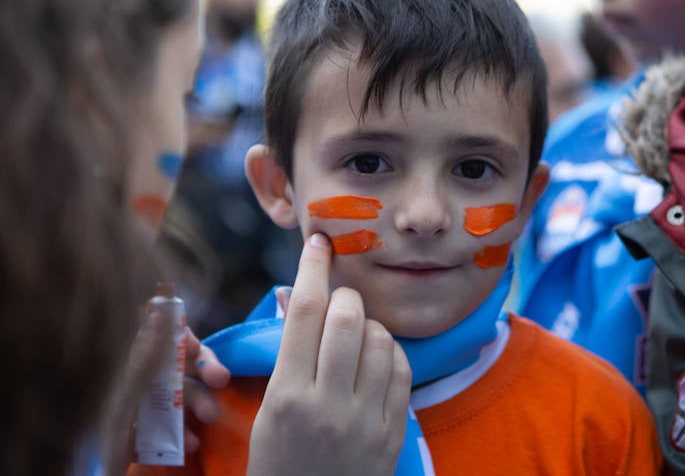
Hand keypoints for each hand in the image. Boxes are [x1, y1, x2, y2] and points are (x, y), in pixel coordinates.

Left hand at [100, 308, 229, 473]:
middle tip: (221, 380)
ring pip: (181, 391)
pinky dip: (187, 430)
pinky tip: (190, 443)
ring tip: (210, 418)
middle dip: (202, 368)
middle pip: (176, 359)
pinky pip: (176, 421)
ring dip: (199, 403)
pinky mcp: (150, 428)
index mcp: (124, 365)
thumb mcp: (123, 401)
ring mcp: (144, 404)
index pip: (153, 331)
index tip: (192, 346)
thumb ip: (141, 362)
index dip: (176, 332)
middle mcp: (136, 378)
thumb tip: (156, 314)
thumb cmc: (103, 438)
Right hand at [246, 233, 410, 475]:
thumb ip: (285, 356)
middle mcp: (328, 405)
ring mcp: (366, 420)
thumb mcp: (268, 412)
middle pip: (348, 317)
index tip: (319, 243)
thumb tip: (293, 296)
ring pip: (382, 338)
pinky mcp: (394, 432)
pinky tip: (378, 359)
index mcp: (287, 397)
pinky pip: (402, 369)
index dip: (312, 268)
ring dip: (370, 325)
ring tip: (357, 338)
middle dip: (345, 297)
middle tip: (338, 304)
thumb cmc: (280, 464)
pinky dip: (391, 352)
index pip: (303, 313)